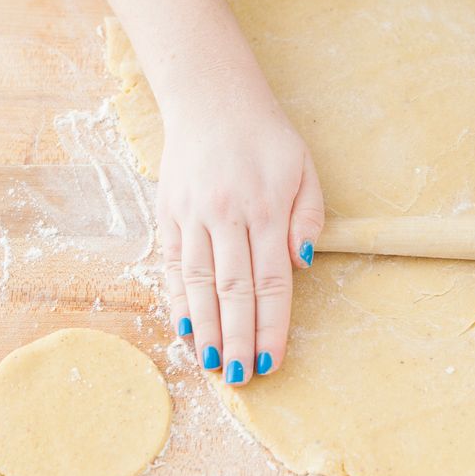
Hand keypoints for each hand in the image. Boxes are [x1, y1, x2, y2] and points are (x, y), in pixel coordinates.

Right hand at [157, 66, 323, 385]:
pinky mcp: (168, 215)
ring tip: (214, 366)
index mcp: (264, 208)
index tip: (273, 360)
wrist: (211, 97)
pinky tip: (186, 329)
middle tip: (243, 377)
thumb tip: (302, 266)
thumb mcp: (303, 168)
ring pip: (199, 285)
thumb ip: (307, 218)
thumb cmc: (266, 138)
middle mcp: (225, 216)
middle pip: (233, 292)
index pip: (270, 282)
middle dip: (239, 339)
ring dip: (207, 330)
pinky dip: (179, 300)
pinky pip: (173, 267)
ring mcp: (191, 216)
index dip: (272, 326)